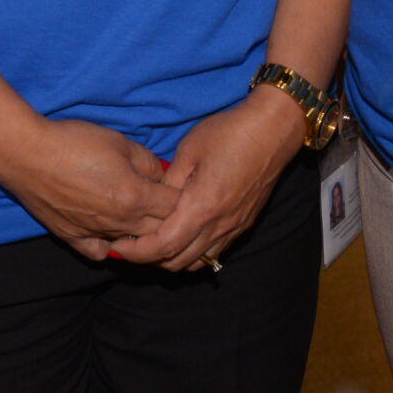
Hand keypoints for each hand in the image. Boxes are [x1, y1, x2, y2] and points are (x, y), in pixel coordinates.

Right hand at [0, 116, 176, 260]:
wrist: (27, 154)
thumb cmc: (73, 142)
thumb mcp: (119, 141)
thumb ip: (147, 162)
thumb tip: (161, 175)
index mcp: (136, 197)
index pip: (176, 207)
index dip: (185, 198)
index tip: (185, 189)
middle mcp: (120, 223)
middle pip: (160, 232)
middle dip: (171, 220)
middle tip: (169, 207)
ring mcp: (96, 234)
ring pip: (134, 247)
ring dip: (145, 237)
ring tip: (146, 222)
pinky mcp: (73, 238)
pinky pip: (100, 253)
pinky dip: (111, 247)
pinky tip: (111, 234)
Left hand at [109, 92, 305, 271]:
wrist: (273, 131)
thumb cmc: (229, 133)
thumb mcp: (189, 150)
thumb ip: (170, 182)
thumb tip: (155, 201)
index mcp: (202, 206)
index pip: (164, 246)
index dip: (137, 252)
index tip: (118, 245)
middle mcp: (220, 225)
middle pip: (179, 262)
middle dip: (150, 259)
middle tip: (130, 244)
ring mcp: (234, 228)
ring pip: (198, 261)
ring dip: (173, 258)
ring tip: (153, 241)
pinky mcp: (243, 224)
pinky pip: (214, 251)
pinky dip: (193, 252)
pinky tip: (182, 235)